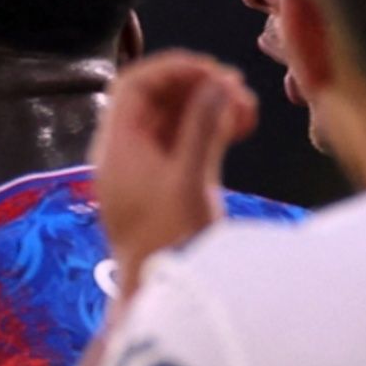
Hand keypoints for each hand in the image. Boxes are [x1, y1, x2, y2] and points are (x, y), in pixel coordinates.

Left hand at [90, 52, 254, 287]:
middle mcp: (128, 153)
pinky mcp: (171, 183)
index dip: (172, 69)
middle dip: (198, 86)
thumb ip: (202, 128)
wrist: (163, 296)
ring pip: (177, 120)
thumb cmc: (169, 243)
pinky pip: (189, 142)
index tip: (212, 70)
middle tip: (236, 87)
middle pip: (157, 99)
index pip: (135, 85)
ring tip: (248, 108)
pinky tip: (244, 126)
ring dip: (210, 107)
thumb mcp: (188, 181)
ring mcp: (150, 168)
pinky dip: (214, 129)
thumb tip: (218, 82)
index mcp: (118, 147)